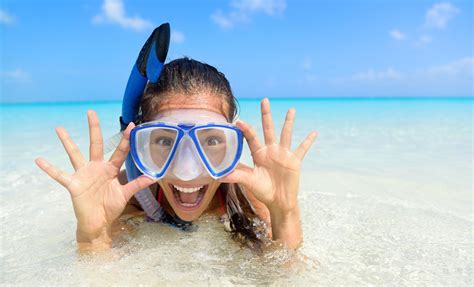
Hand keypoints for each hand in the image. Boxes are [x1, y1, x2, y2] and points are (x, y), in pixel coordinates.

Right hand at [35, 111, 153, 246]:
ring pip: (74, 154)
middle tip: (91, 112)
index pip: (119, 151)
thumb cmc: (111, 208)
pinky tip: (38, 160)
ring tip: (59, 128)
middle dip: (94, 128)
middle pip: (95, 144)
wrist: (98, 224)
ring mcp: (84, 175)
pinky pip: (59, 175)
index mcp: (110, 169)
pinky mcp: (73, 184)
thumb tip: (154, 176)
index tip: (131, 125)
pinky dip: (49, 168)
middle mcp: (96, 168)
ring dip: (67, 142)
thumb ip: (137, 184)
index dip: (125, 139)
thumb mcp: (125, 194)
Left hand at [219, 98, 316, 246]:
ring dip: (288, 122)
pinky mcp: (294, 161)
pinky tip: (314, 133)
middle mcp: (270, 150)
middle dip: (266, 115)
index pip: (251, 137)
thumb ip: (237, 176)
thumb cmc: (263, 190)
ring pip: (286, 134)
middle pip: (268, 129)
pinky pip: (302, 149)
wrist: (278, 201)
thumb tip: (220, 176)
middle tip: (264, 100)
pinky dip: (308, 141)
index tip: (238, 121)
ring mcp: (283, 154)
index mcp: (258, 153)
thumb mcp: (249, 181)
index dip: (245, 129)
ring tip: (291, 110)